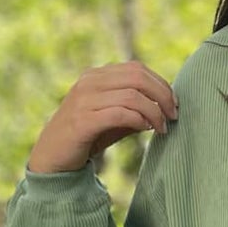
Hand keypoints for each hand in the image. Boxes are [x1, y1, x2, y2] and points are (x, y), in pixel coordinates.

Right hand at [27, 60, 180, 173]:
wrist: (53, 158)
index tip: (174, 105)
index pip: (137, 69)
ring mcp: (84, 100)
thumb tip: (164, 105)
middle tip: (174, 116)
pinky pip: (119, 113)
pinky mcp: (82, 121)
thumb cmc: (87, 137)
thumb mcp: (114, 118)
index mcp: (96, 76)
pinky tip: (146, 129)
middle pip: (137, 77)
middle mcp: (89, 82)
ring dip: (153, 112)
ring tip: (162, 128)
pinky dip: (138, 120)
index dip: (161, 84)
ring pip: (131, 95)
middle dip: (162, 96)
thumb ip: (135, 108)